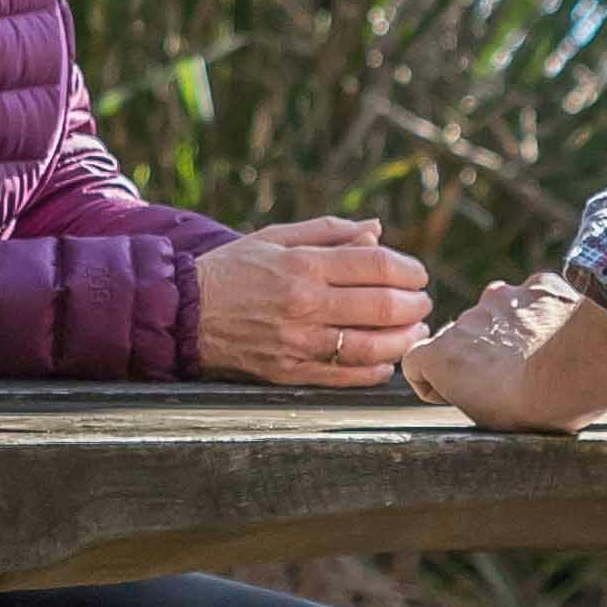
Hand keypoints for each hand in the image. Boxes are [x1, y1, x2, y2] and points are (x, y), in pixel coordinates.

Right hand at [194, 218, 435, 387]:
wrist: (183, 313)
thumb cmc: (234, 269)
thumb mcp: (276, 236)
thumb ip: (329, 232)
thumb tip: (377, 230)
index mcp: (304, 265)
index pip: (377, 266)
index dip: (410, 270)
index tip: (418, 275)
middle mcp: (305, 304)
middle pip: (383, 307)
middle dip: (416, 305)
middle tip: (424, 303)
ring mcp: (298, 342)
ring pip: (372, 347)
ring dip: (404, 340)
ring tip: (415, 332)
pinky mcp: (290, 372)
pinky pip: (345, 376)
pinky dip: (375, 370)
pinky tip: (386, 361)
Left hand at [408, 270, 606, 434]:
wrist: (566, 372)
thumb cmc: (606, 361)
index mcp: (539, 291)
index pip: (519, 307)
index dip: (523, 339)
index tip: (538, 360)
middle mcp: (501, 298)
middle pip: (485, 326)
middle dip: (495, 351)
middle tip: (516, 384)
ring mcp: (469, 324)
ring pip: (457, 345)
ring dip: (470, 368)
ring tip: (492, 397)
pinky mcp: (441, 353)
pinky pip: (419, 366)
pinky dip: (431, 383)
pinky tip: (450, 399)